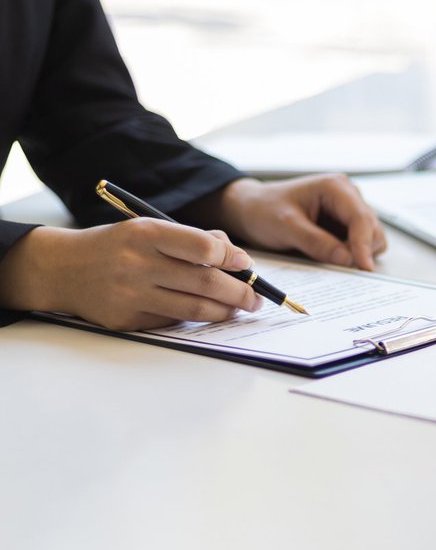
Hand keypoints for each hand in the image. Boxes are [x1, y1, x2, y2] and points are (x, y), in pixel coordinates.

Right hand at [0, 220, 264, 329]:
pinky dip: (195, 317)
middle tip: (257, 297)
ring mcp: (131, 295)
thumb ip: (193, 239)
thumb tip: (238, 259)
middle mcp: (138, 264)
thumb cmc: (119, 246)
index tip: (246, 265)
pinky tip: (206, 312)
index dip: (233, 258)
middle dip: (241, 292)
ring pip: (195, 309)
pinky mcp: (128, 320)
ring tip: (240, 308)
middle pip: (206, 283)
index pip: (203, 248)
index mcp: (146, 234)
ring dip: (226, 311)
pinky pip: (174, 321)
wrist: (64, 269)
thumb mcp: (150, 228)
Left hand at [201, 175, 386, 270]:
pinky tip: (330, 257)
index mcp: (336, 188)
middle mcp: (348, 196)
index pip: (361, 218)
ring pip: (371, 239)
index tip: (363, 268)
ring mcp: (348, 211)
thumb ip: (316, 242)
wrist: (250, 209)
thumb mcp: (286, 227)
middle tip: (337, 267)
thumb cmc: (263, 210)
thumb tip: (346, 259)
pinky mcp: (344, 226)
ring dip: (357, 254)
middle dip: (362, 251)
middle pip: (373, 230)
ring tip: (327, 258)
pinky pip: (359, 245)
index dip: (365, 245)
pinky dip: (351, 256)